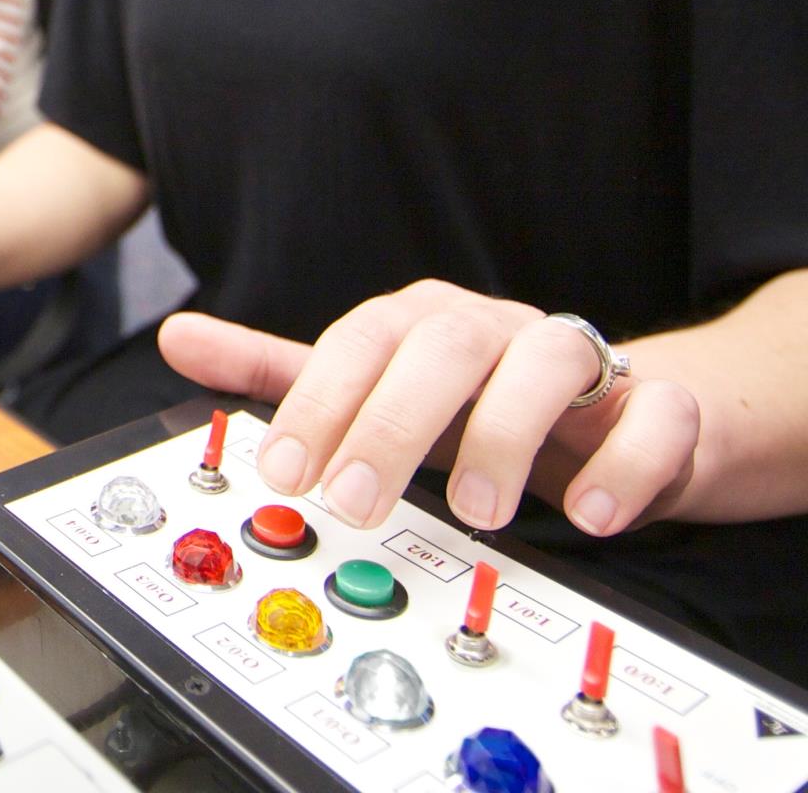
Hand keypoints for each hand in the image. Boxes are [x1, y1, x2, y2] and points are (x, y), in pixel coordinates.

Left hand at [158, 280, 699, 538]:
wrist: (618, 410)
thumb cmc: (475, 399)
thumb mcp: (371, 386)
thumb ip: (278, 370)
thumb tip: (178, 338)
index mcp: (422, 321)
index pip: (360, 342)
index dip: (319, 401)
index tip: (286, 475)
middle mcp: (495, 328)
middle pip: (444, 346)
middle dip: (394, 423)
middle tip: (355, 501)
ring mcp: (579, 359)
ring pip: (550, 359)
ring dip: (510, 434)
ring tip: (480, 513)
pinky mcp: (658, 404)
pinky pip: (655, 415)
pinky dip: (624, 461)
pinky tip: (593, 515)